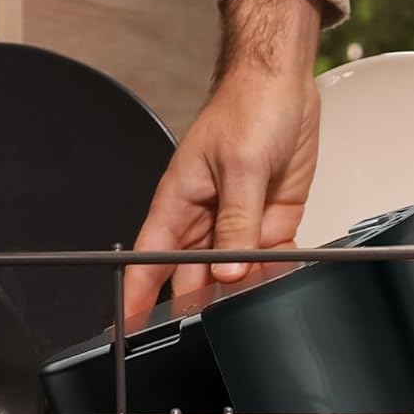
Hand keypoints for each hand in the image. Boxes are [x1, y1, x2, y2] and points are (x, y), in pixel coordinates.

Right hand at [126, 0, 322, 315]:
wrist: (284, 82)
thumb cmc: (248, 105)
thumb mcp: (241, 167)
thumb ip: (237, 223)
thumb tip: (230, 270)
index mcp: (180, 203)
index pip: (150, 261)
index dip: (137, 297)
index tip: (129, 328)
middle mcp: (205, 218)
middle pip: (193, 277)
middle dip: (199, 304)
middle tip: (209, 331)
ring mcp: (239, 222)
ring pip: (234, 273)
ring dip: (242, 290)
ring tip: (250, 308)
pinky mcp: (271, 221)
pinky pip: (269, 259)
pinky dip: (275, 272)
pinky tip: (281, 283)